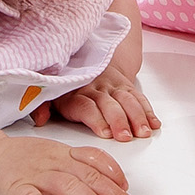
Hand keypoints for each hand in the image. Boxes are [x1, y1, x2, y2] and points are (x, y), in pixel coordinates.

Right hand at [0, 136, 137, 194]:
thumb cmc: (23, 157)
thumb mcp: (53, 153)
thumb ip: (76, 164)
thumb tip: (107, 180)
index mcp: (63, 153)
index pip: (95, 159)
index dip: (114, 173)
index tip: (127, 190)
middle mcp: (53, 162)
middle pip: (87, 175)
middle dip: (111, 192)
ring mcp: (35, 174)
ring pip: (66, 184)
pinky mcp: (16, 187)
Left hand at [31, 63, 159, 139]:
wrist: (86, 57)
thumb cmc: (66, 87)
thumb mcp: (49, 94)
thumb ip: (41, 107)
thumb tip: (40, 120)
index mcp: (75, 93)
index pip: (87, 106)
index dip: (96, 119)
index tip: (105, 133)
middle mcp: (96, 88)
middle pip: (110, 104)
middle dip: (119, 121)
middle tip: (126, 136)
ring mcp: (113, 86)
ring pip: (127, 100)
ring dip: (137, 116)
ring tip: (144, 132)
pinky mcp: (126, 85)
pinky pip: (139, 97)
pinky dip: (147, 110)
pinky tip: (154, 123)